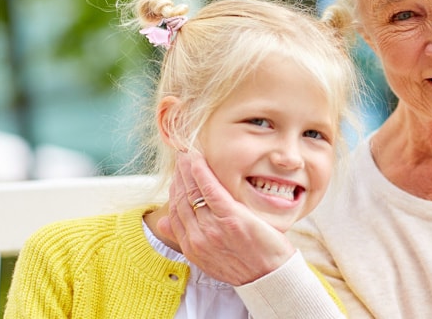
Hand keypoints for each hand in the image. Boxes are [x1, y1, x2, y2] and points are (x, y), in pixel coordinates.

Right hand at [157, 152, 296, 284]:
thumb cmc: (245, 265)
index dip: (174, 190)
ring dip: (188, 171)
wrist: (270, 276)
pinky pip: (211, 191)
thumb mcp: (208, 258)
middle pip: (181, 200)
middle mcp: (198, 237)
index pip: (175, 213)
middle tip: (181, 158)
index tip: (177, 175)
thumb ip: (186, 240)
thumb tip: (162, 222)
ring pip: (193, 193)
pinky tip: (199, 161)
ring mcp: (213, 228)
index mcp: (192, 247)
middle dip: (180, 176)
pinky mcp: (231, 218)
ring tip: (189, 155)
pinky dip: (203, 174)